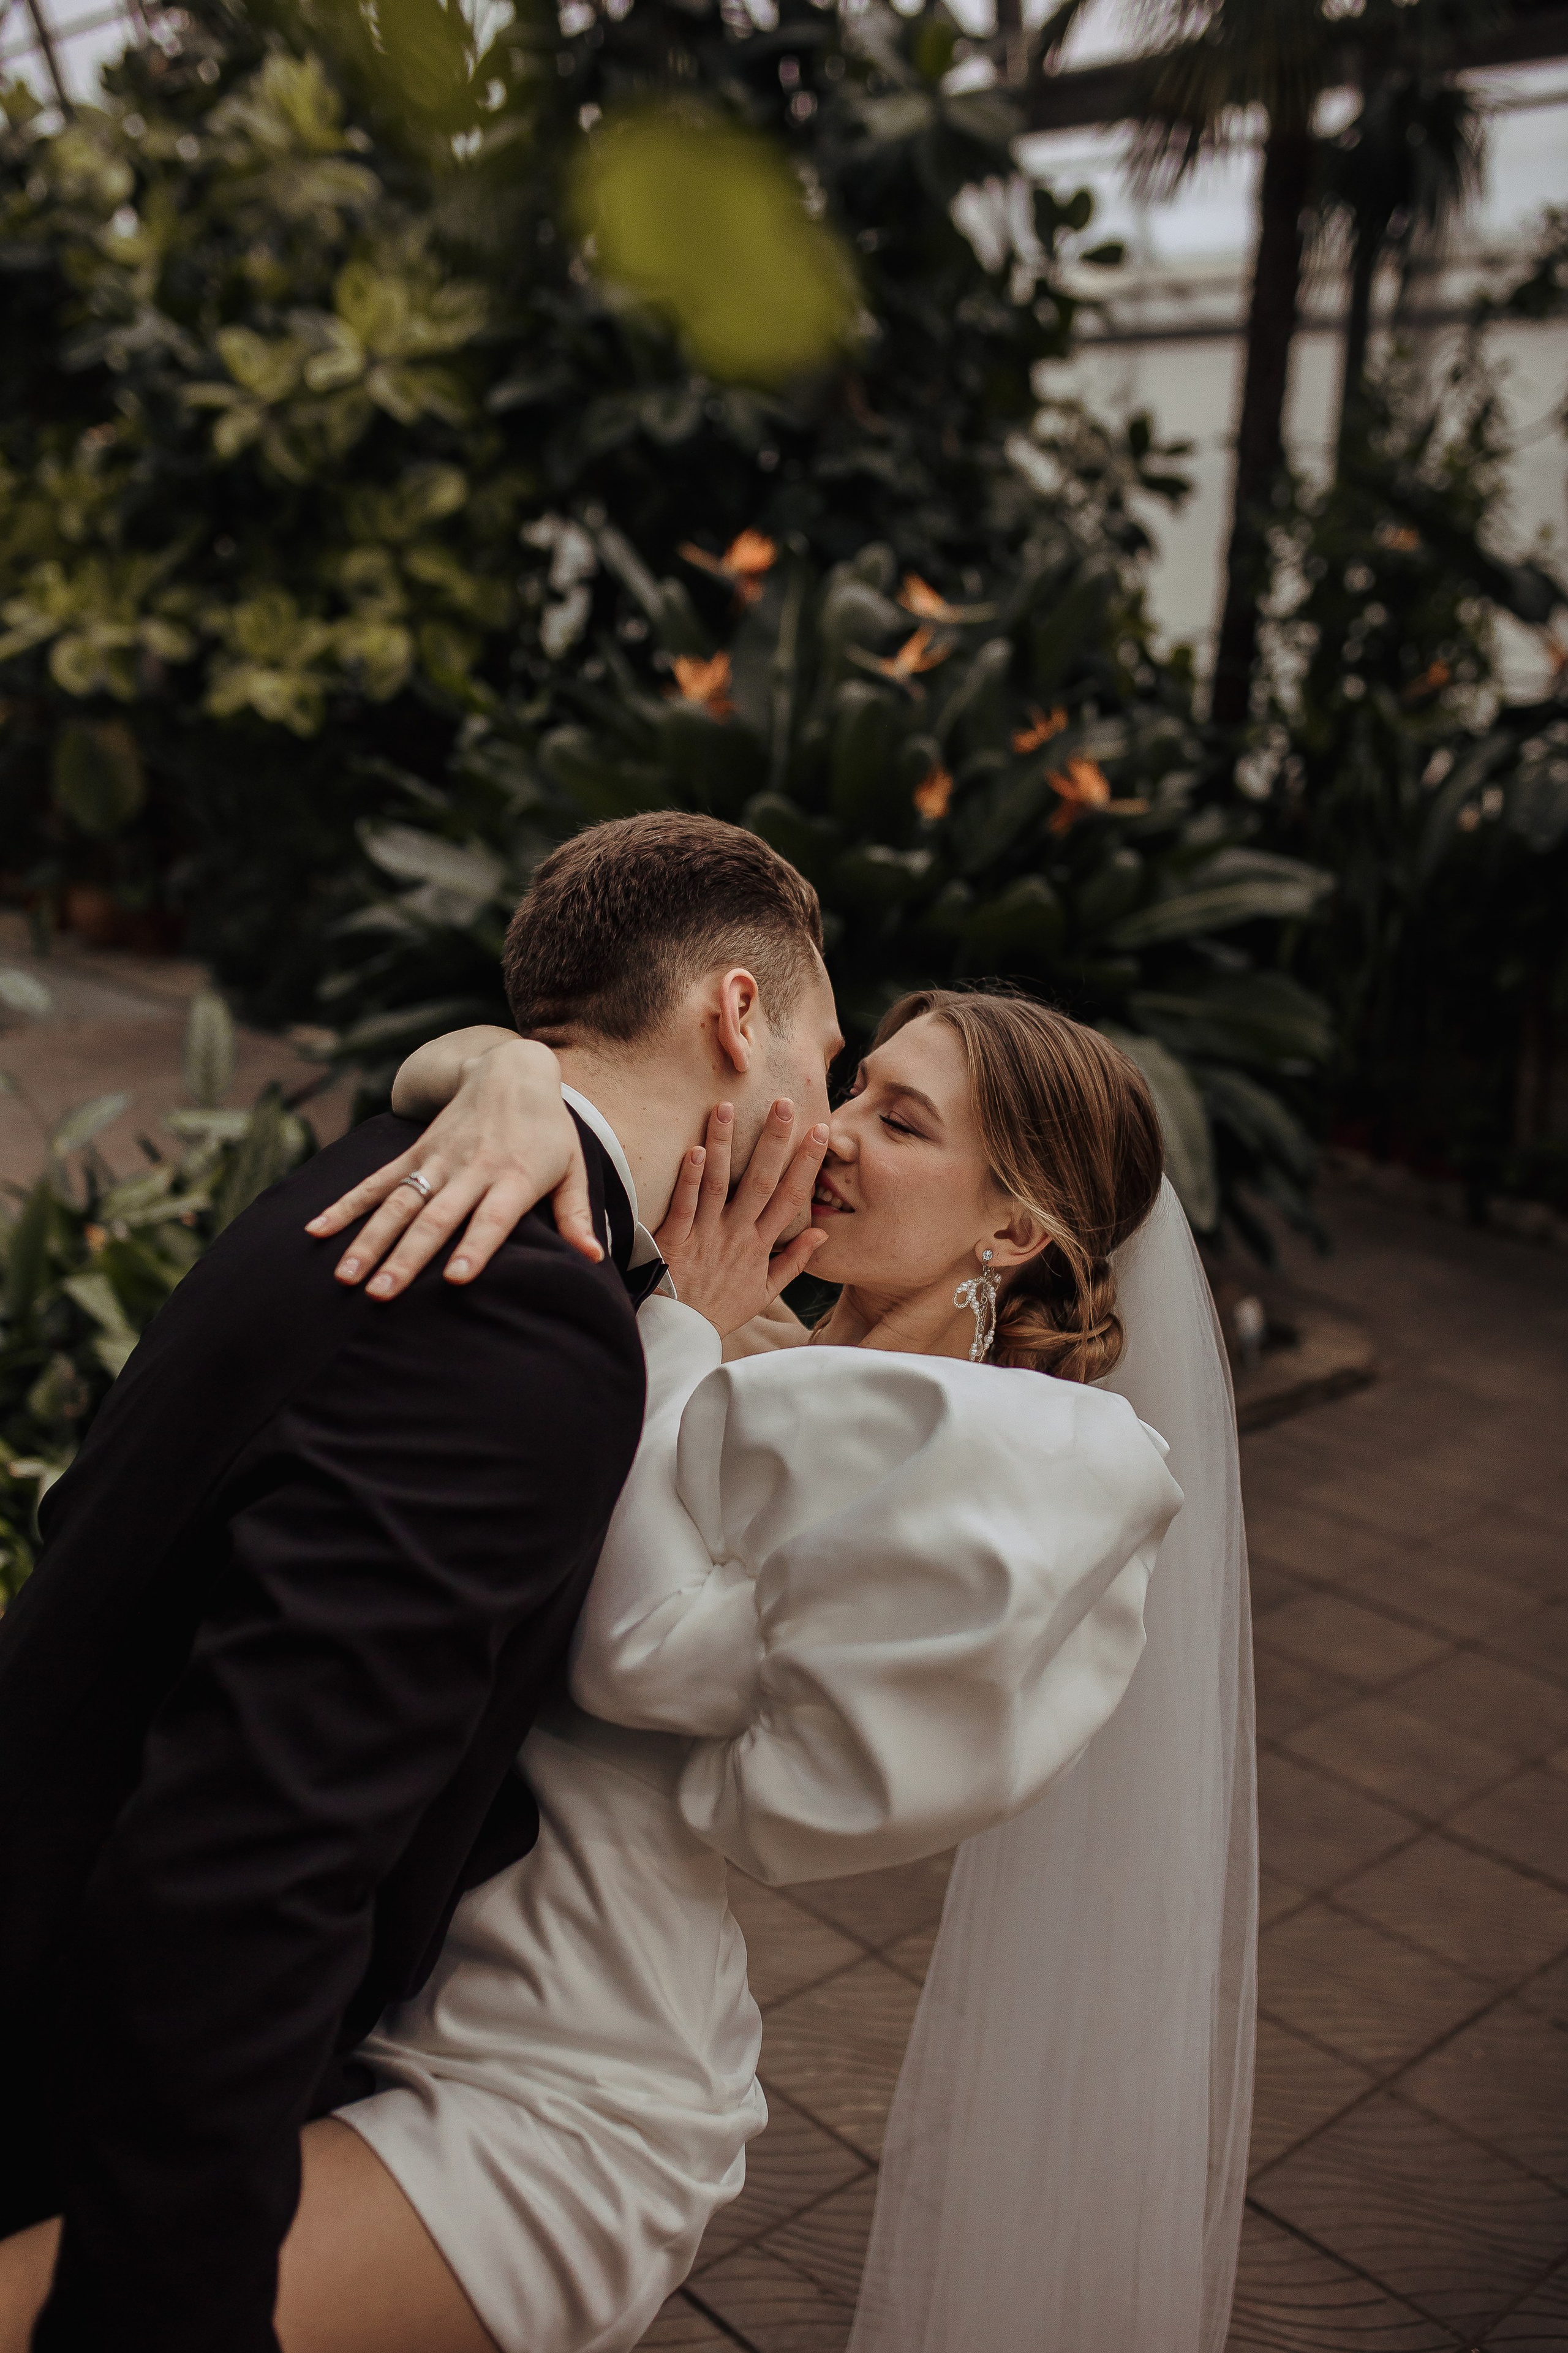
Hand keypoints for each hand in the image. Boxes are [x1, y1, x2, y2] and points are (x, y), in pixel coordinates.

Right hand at [305, 1039, 598, 1296]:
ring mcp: (438, 1159)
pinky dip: (346, 1205)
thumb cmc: (547, 1130)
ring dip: (370, 1240)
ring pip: (399, 1204)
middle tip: (382, 1295)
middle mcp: (472, 1169)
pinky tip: (317, 1230)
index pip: (492, 1218)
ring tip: (347, 1276)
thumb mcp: (571, 1167)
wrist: (511, 1070)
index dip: (476, 1247)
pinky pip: (376, 1181)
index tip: (455, 1279)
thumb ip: (575, 1213)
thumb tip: (594, 1256)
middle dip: (408, 1258)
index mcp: (514, 1178)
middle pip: (436, 1218)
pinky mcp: (415, 1152)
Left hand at [654, 1099, 829, 1336]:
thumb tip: (822, 1233)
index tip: (819, 1131)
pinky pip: (684, 1204)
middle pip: (760, 1181)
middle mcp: (737, 1235)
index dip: (806, 1163)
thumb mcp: (765, 1293)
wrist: (681, 1334)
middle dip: (773, 1141)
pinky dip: (689, 1177)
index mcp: (760, 1246)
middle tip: (783, 1104)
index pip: (790, 1197)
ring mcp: (706, 1235)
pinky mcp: (676, 1240)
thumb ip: (794, 1262)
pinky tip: (694, 1150)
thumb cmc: (721, 1309)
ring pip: (718, 1183)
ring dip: (723, 1144)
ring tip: (725, 1108)